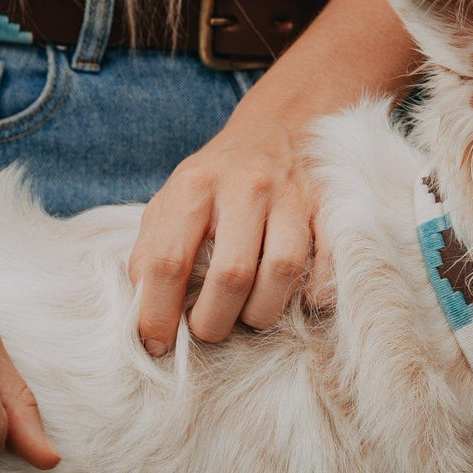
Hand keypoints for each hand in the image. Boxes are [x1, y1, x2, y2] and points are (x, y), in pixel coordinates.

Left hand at [130, 107, 327, 353]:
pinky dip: (314, 292)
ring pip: (282, 271)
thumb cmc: (215, 180)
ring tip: (247, 316)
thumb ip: (151, 251)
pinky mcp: (329, 208)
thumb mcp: (170, 201)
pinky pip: (328, 263)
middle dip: (214, 321)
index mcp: (193, 187)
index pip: (168, 261)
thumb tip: (143, 313)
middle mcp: (244, 187)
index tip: (157, 344)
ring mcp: (292, 197)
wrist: (276, 129)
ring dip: (262, 312)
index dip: (158, 313)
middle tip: (208, 330)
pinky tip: (296, 298)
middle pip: (231, 274)